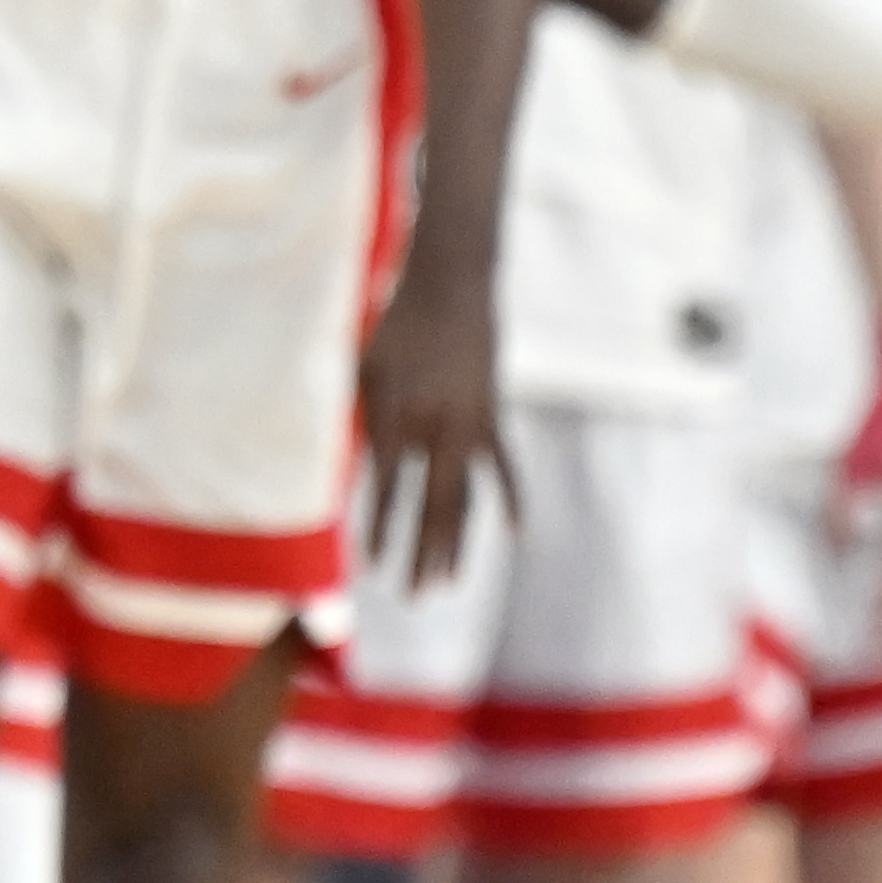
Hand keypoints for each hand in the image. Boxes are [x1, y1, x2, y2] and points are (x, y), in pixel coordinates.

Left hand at [354, 265, 511, 588]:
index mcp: (399, 414)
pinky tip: (515, 534)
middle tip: (413, 598)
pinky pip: (503, 468)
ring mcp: (470, 426)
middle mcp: (437, 428)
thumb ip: (366, 422)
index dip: (381, 529)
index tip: (373, 567)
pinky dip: (511, 500)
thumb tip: (368, 475)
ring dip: (456, 543)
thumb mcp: (368, 368)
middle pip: (431, 507)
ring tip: (448, 583)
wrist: (451, 284)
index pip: (388, 488)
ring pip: (466, 497)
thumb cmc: (398, 324)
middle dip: (421, 556)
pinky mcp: (492, 417)